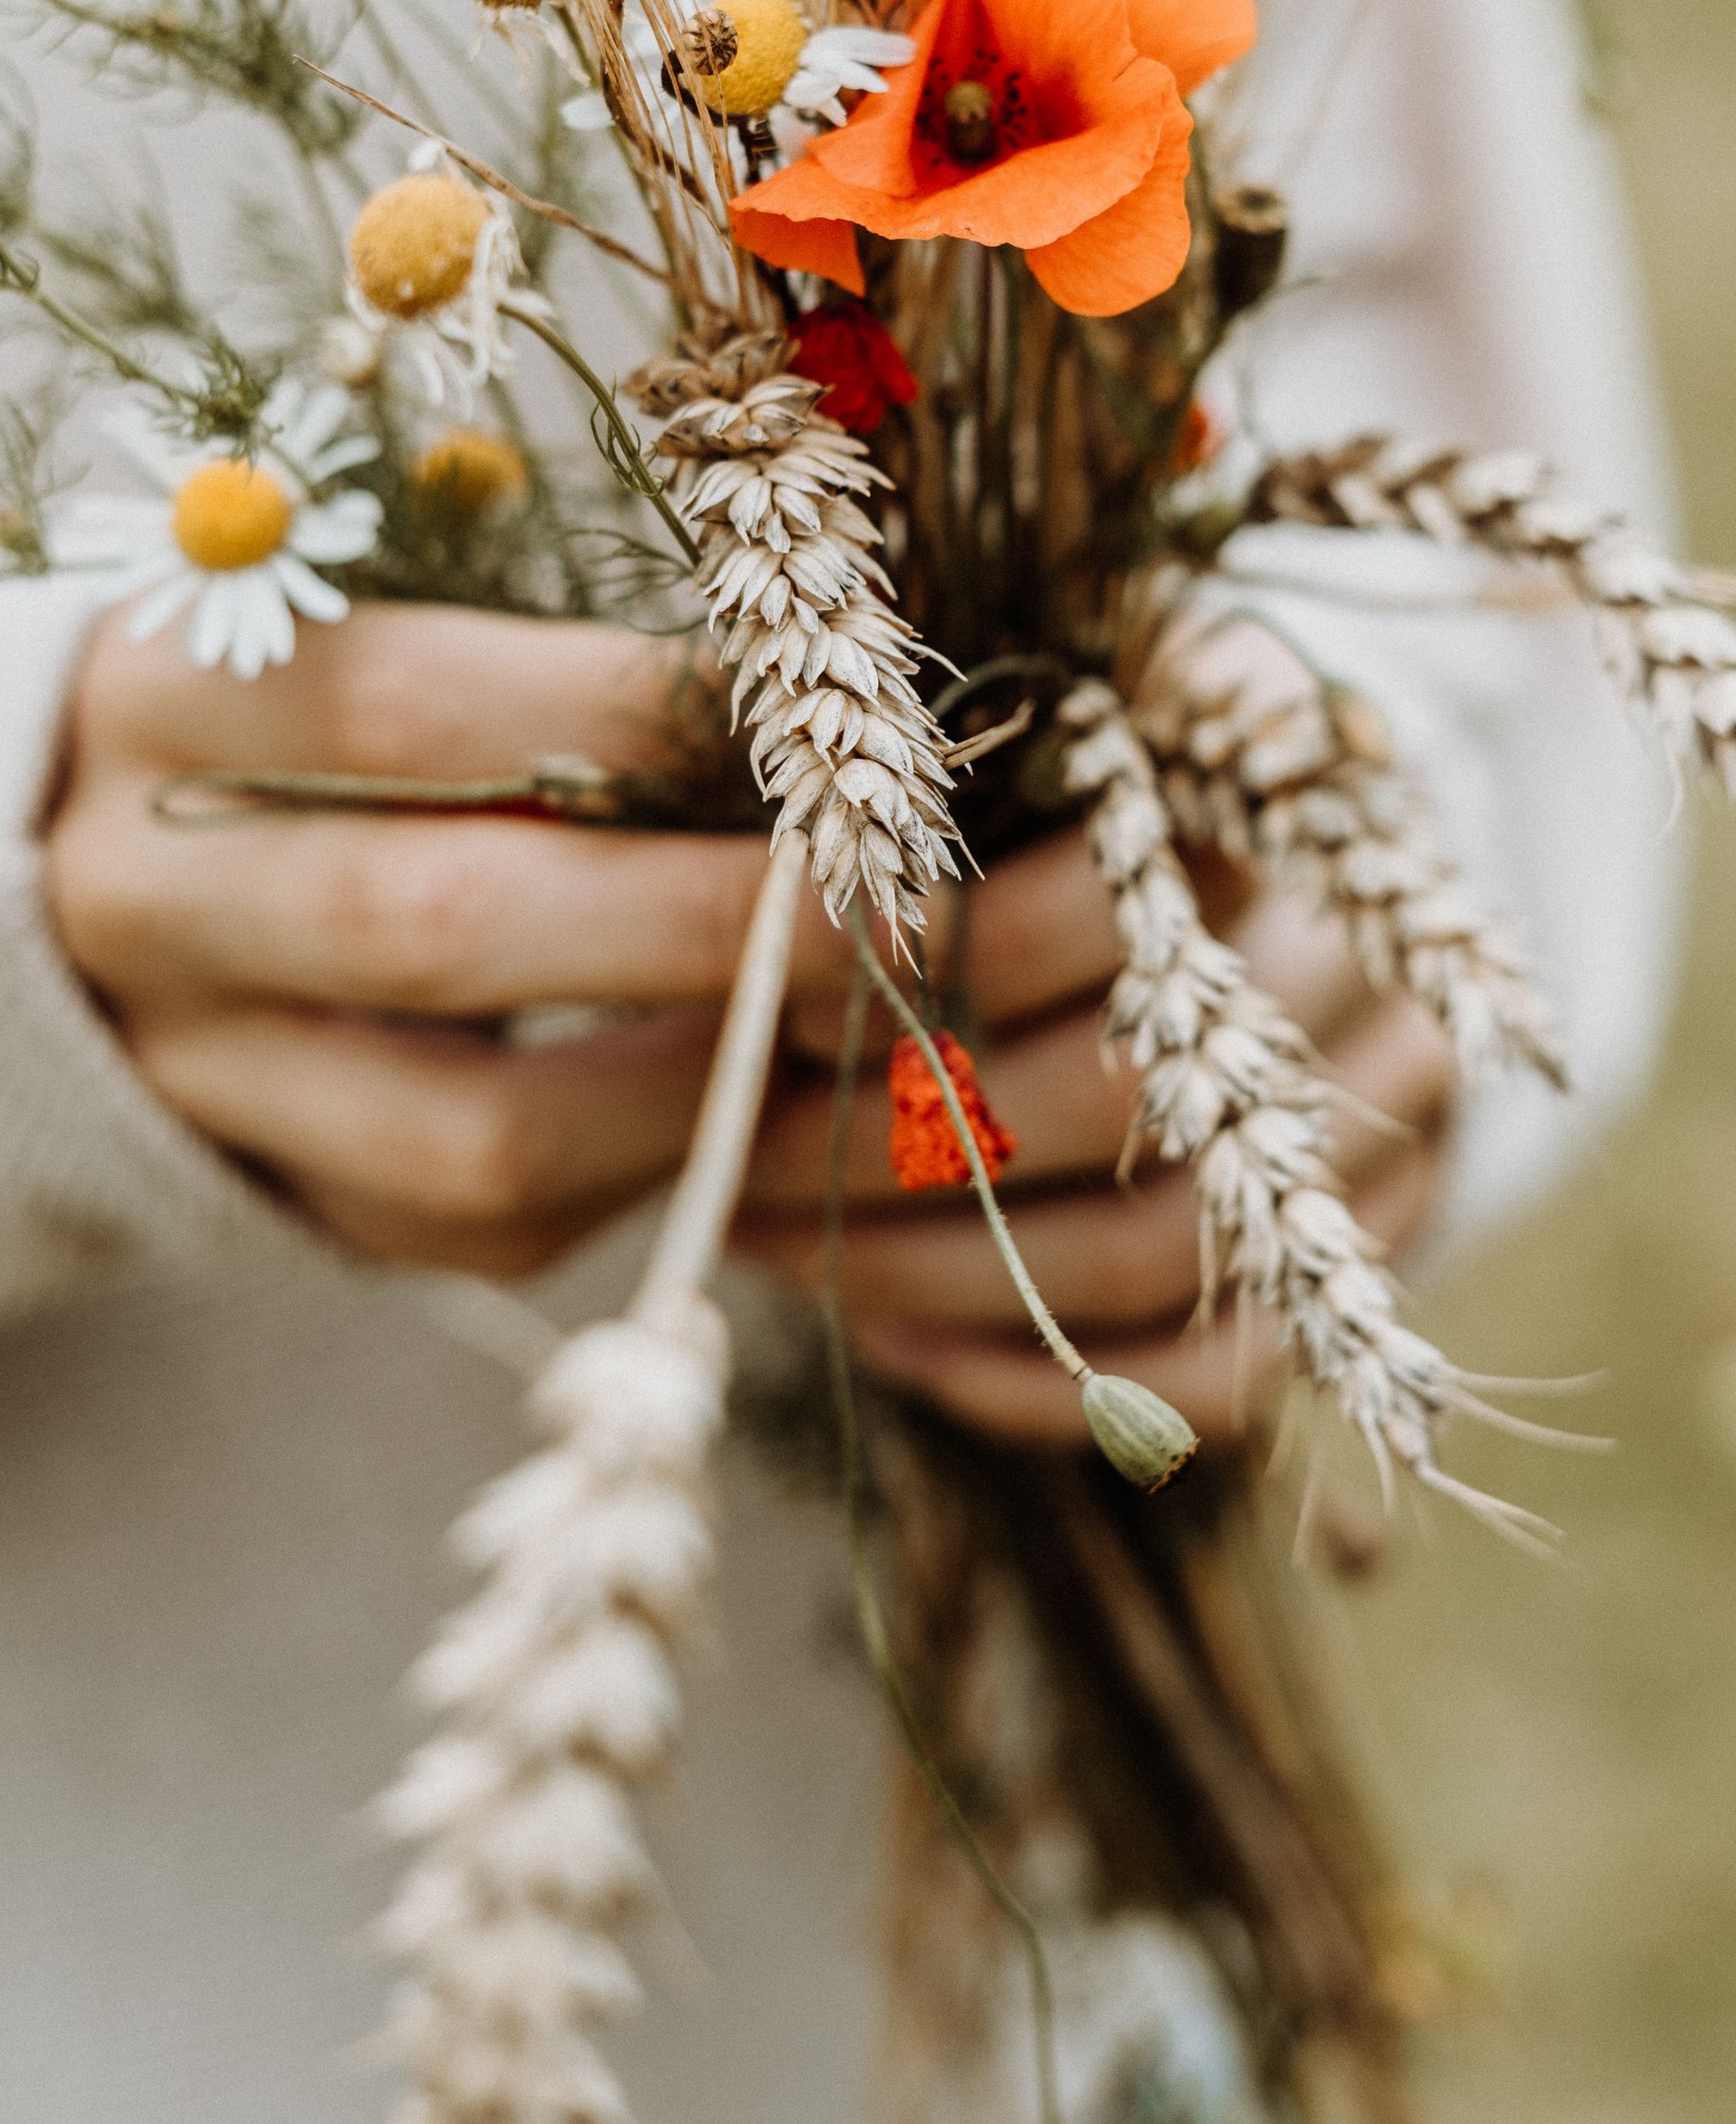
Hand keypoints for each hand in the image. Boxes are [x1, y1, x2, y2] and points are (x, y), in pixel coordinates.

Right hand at [46, 600, 1454, 1443]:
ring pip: (464, 1133)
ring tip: (854, 1032)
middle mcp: (148, 892)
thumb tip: (822, 690)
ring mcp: (192, 1073)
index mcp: (171, 693)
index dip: (643, 717)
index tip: (838, 717)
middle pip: (437, 925)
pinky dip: (641, 1172)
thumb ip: (530, 661)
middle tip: (905, 908)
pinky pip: (472, 1228)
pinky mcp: (267, 1202)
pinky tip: (747, 1100)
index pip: (416, 705)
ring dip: (701, 1088)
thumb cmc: (280, 702)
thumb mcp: (347, 620)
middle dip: (706, 924)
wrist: (47, 868)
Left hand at [741, 853, 1456, 1445]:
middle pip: (1106, 1091)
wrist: (1268, 864)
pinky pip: (1213, 1367)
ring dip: (933, 1273)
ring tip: (781, 1244)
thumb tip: (734, 900)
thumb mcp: (975, 746)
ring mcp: (1387, 1093)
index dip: (929, 966)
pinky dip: (1038, 1376)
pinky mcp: (1389, 1228)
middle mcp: (1350, 938)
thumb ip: (889, 795)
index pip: (1083, 903)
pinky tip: (893, 1338)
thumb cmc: (1050, 792)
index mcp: (1252, 786)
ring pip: (1149, 1246)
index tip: (780, 1008)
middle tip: (741, 1152)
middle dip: (888, 1148)